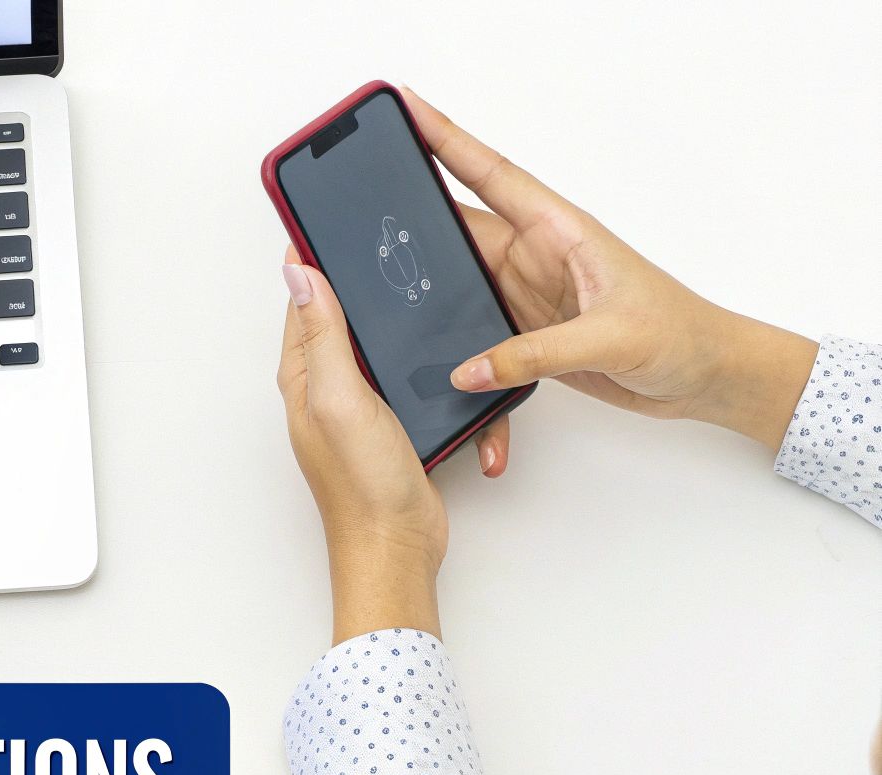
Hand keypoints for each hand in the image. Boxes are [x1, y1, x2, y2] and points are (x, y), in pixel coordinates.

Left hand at [280, 261, 442, 643]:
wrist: (397, 546)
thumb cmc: (363, 485)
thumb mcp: (339, 397)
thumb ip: (322, 336)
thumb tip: (300, 274)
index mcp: (303, 375)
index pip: (304, 298)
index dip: (314, 256)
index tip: (328, 213)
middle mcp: (326, 386)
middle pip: (340, 314)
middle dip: (357, 276)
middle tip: (377, 233)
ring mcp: (359, 403)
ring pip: (375, 340)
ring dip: (389, 314)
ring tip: (406, 274)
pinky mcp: (392, 419)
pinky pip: (402, 372)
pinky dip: (414, 353)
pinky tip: (431, 341)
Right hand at [401, 88, 818, 460]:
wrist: (705, 377)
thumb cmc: (680, 336)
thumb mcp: (611, 338)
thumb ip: (536, 353)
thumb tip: (470, 367)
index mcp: (560, 231)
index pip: (490, 174)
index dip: (446, 139)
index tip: (406, 108)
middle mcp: (536, 256)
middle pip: (456, 226)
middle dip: (409, 211)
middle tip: (357, 196)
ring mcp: (525, 294)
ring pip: (455, 280)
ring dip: (423, 283)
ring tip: (372, 276)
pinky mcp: (523, 334)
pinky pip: (470, 330)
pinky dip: (446, 338)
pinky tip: (424, 347)